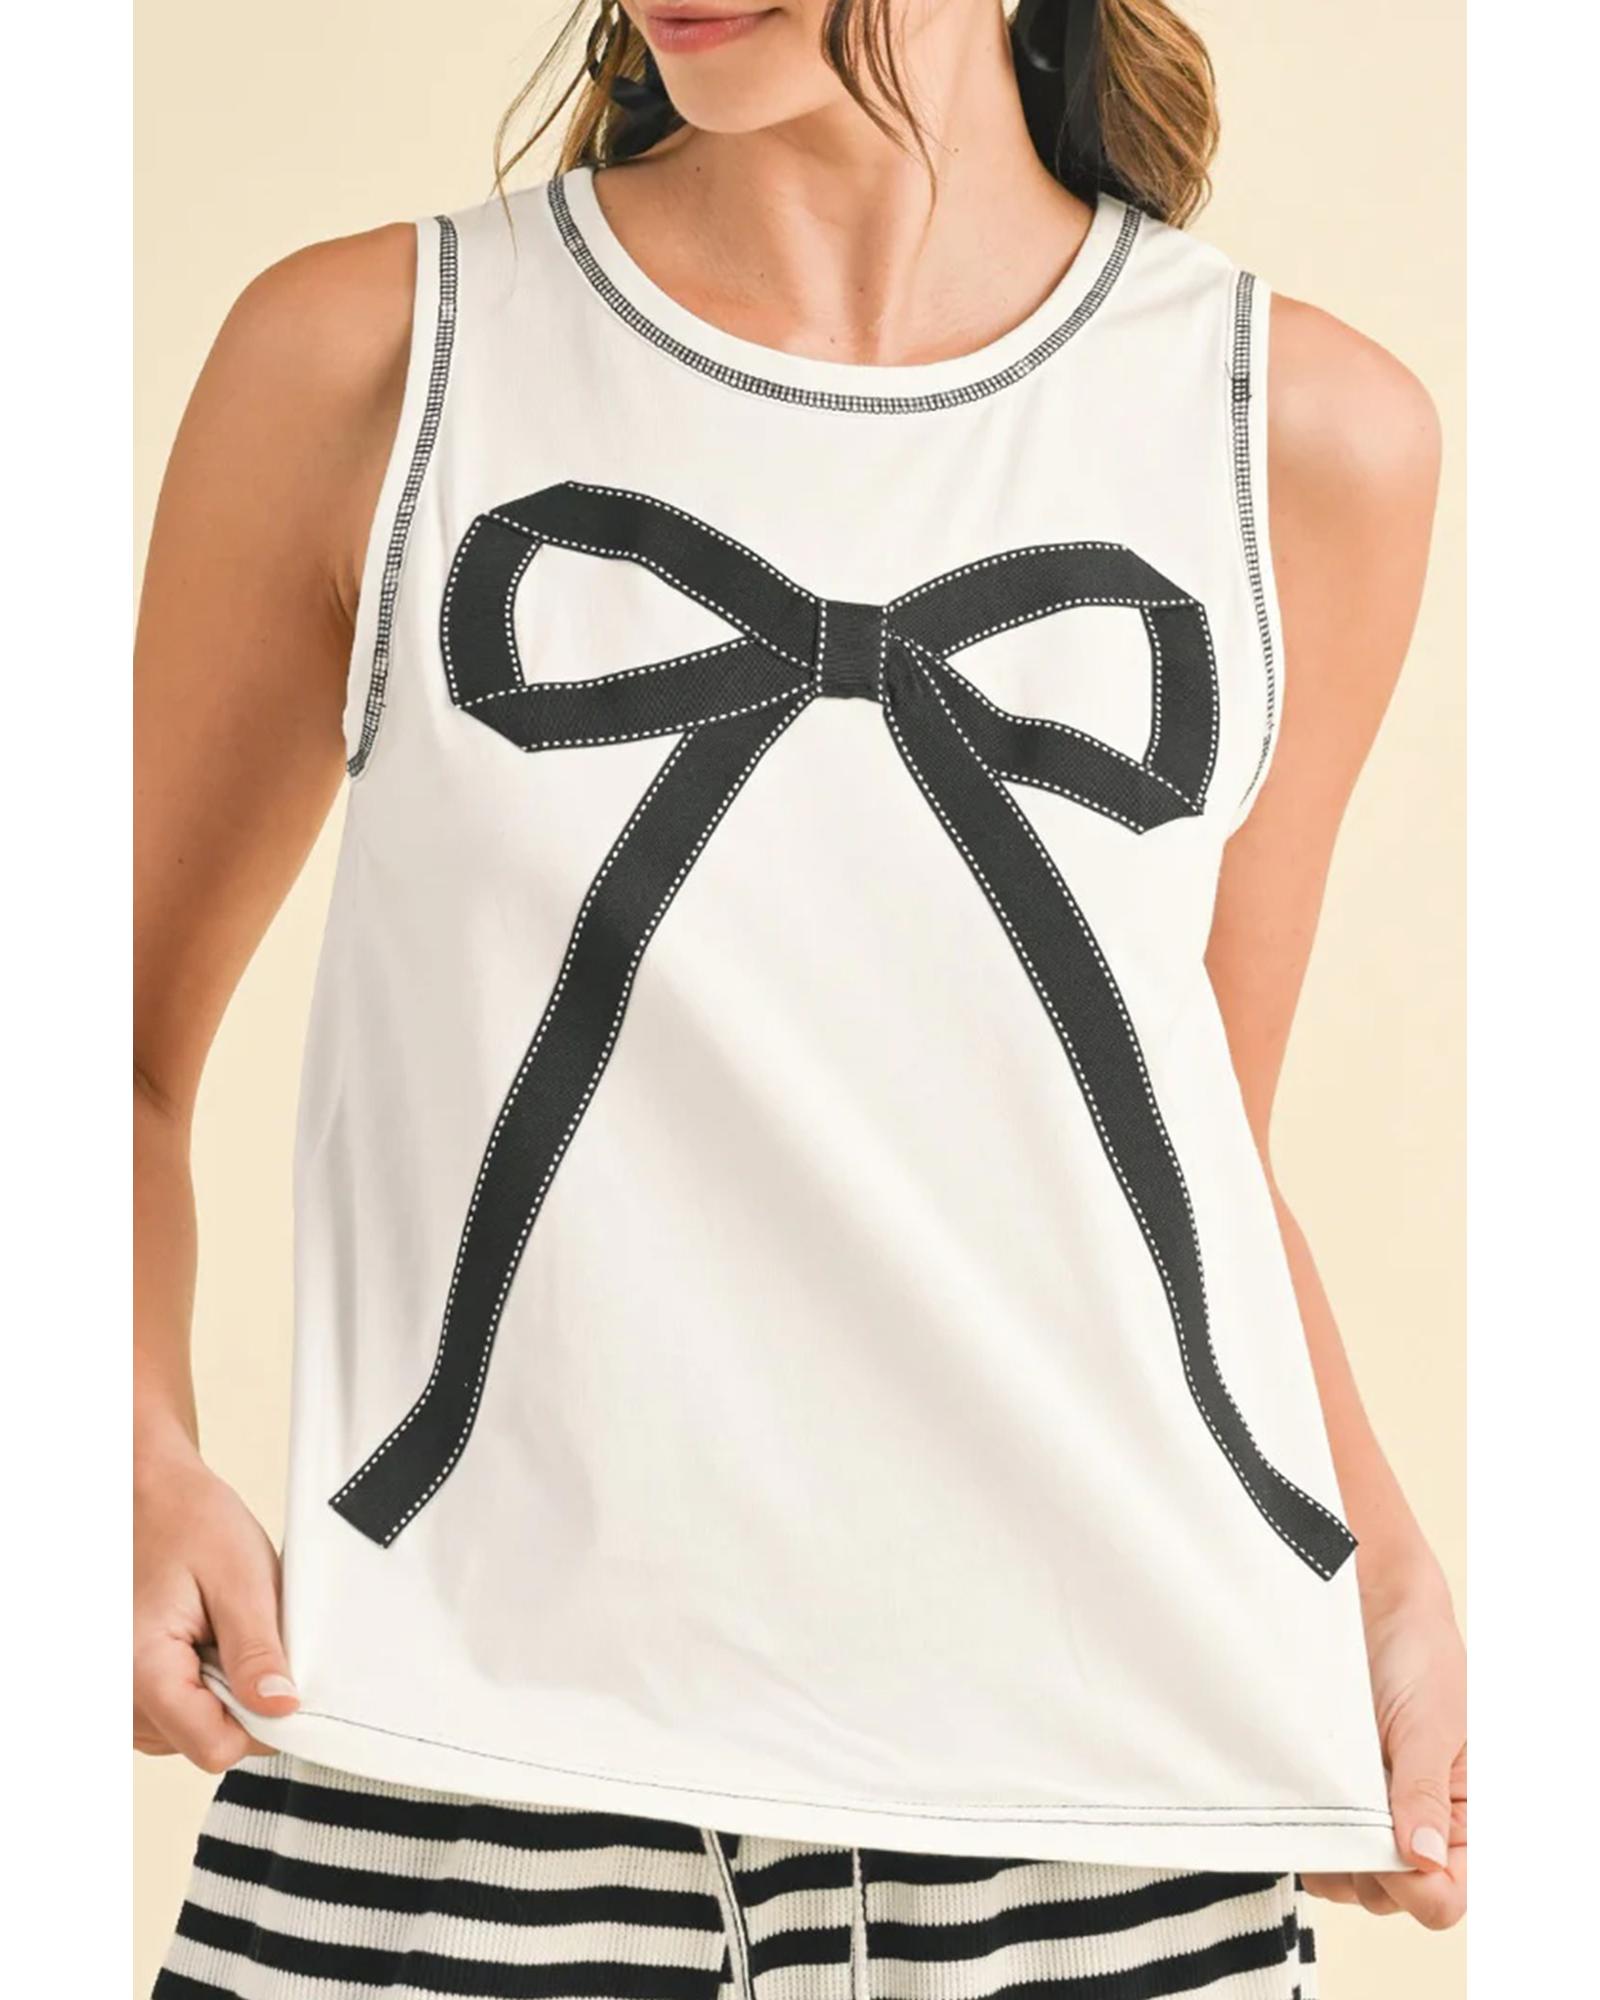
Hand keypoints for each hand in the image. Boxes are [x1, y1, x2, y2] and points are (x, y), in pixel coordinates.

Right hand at [133, 1438, 299, 1771]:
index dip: (264, 1721)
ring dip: (220, 1689)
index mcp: (143, 1673)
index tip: (285, 1681)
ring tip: (218, 1628)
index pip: (215, 1747)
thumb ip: (258, 1651)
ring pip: (192, 1729)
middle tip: (243, 1633)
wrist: (150, 1494)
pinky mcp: (128, 1688)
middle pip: (205, 1740)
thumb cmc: (190, 1522)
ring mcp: (120, 1697)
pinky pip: (176, 1712)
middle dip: (242, 1697)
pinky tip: (201, 1636)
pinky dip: (199, 1682)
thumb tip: (282, 1708)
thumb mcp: (240, 1580)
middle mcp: (119, 1697)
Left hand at [1303, 1565, 1465, 1928]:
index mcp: (1461, 1817)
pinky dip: (1304, 1828)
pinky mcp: (1331, 1791)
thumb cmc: (1418, 1656)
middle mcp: (1416, 1824)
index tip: (1386, 1846)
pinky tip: (1297, 1797)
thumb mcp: (1428, 1724)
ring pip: (1347, 1876)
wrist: (1370, 1599)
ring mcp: (1370, 1811)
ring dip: (1328, 1853)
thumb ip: (1424, 1793)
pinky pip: (1316, 1836)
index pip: (1444, 1896)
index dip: (1412, 1886)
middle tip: (1345, 1813)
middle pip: (1388, 1896)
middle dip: (1364, 1871)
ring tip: (1319, 1800)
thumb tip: (1423, 1861)